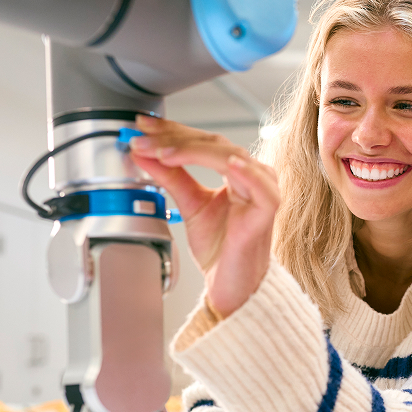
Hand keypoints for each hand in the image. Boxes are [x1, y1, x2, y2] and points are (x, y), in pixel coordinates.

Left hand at [129, 115, 279, 317]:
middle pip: (215, 144)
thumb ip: (170, 177)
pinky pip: (259, 185)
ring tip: (163, 152)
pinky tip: (226, 162)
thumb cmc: (221, 249)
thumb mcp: (189, 205)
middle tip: (143, 138)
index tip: (143, 126)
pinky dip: (243, 172)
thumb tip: (143, 152)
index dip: (173, 130)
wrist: (232, 285)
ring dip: (195, 151)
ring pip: (230, 157)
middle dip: (176, 138)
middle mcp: (253, 176)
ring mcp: (263, 190)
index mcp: (238, 172)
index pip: (204, 141)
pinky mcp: (268, 209)